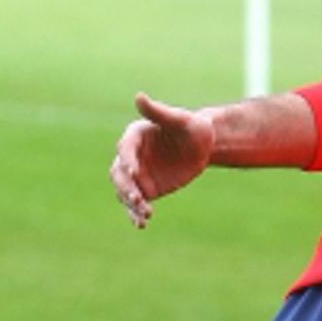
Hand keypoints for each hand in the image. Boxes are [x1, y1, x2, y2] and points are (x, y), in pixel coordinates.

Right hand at [109, 93, 214, 227]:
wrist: (203, 147)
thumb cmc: (193, 128)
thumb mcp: (180, 119)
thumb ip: (159, 112)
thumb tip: (139, 96)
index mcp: (135, 135)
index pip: (125, 148)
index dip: (127, 159)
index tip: (133, 171)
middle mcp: (131, 156)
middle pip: (119, 173)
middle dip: (127, 186)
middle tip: (138, 199)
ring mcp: (136, 174)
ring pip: (125, 191)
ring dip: (131, 203)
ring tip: (145, 215)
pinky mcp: (146, 189)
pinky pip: (136, 203)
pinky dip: (136, 214)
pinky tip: (141, 224)